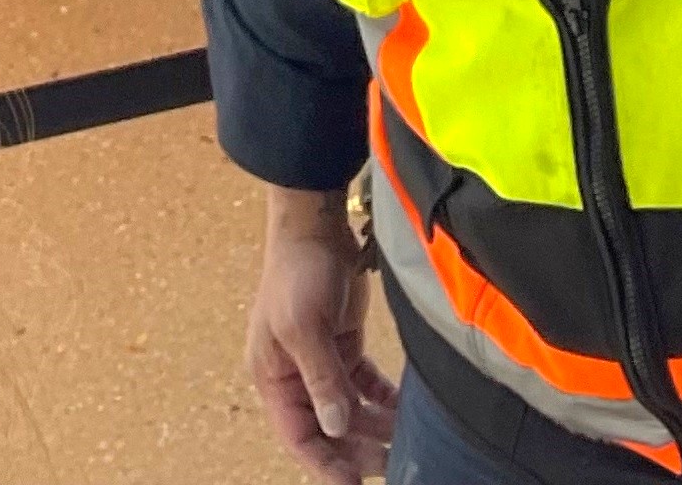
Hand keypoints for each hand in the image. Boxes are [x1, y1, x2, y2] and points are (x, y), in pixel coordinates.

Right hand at [247, 187, 399, 480]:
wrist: (315, 223)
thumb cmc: (298, 270)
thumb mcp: (304, 325)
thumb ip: (321, 377)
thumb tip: (335, 426)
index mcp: (274, 376)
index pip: (298, 436)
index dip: (325, 464)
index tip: (354, 483)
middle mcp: (296, 375)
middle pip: (328, 429)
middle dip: (358, 449)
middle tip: (394, 464)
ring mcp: (321, 361)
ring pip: (350, 410)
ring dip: (376, 427)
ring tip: (407, 439)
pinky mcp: (344, 344)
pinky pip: (364, 386)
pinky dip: (383, 400)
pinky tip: (405, 409)